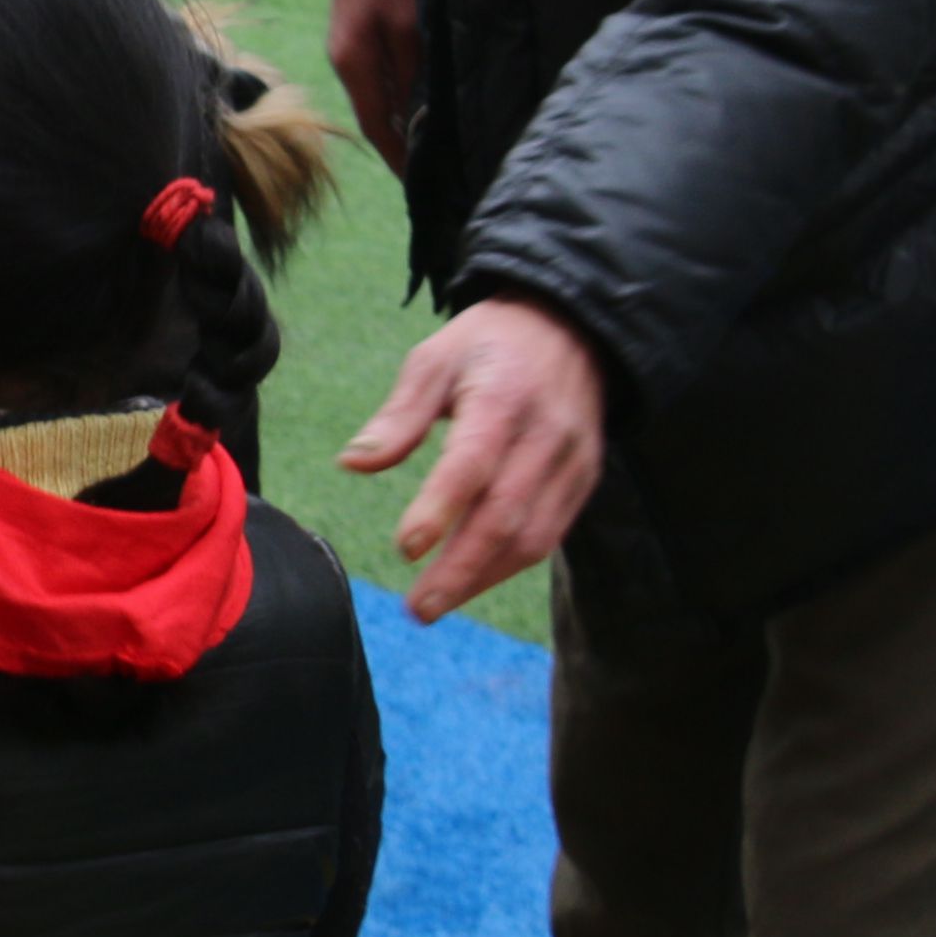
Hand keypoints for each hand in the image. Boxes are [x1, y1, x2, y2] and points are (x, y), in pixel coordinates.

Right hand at [328, 0, 420, 169]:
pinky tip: (426, 103)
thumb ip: (415, 70)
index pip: (378, 126)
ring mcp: (352, 49)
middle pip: (379, 117)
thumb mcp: (409, 21)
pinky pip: (386, 78)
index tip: (422, 185)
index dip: (400, 157)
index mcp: (352, 63)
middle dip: (405, 145)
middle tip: (439, 172)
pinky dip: (405, 96)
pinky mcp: (363, 36)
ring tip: (436, 145)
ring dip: (406, 120)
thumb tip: (422, 117)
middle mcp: (347, 62)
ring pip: (384, 98)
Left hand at [342, 297, 604, 621]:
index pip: (473, 462)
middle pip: (506, 514)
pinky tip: (472, 579)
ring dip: (483, 578)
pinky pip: (551, 534)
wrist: (573, 329)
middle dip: (461, 568)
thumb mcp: (436, 359)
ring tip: (435, 604)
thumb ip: (399, 416)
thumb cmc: (489, 346)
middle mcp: (546, 434)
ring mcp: (572, 461)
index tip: (406, 547)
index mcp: (503, 396)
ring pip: (534, 536)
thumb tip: (352, 463)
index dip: (440, 508)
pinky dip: (509, 565)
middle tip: (418, 607)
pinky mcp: (583, 480)